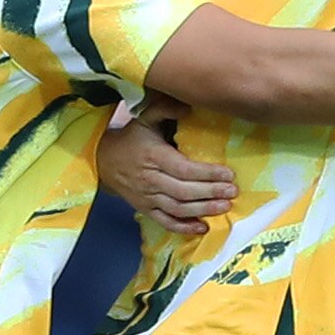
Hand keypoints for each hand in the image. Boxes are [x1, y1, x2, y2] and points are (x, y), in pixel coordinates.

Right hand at [95, 111, 236, 235]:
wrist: (102, 160)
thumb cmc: (131, 139)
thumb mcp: (144, 117)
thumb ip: (165, 109)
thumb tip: (189, 107)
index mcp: (154, 156)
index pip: (184, 169)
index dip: (207, 174)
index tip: (229, 174)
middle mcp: (150, 179)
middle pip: (184, 191)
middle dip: (210, 193)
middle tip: (233, 192)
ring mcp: (147, 197)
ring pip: (177, 208)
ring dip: (203, 210)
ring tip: (225, 207)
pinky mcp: (145, 209)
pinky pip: (165, 222)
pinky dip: (184, 227)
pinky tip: (203, 227)